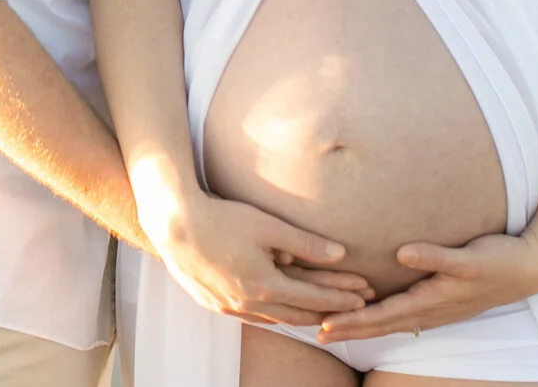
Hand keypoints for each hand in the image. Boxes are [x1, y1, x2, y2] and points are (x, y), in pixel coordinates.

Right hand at [144, 191, 373, 326]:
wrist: (174, 224)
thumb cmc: (222, 218)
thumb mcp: (268, 225)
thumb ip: (306, 242)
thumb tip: (340, 253)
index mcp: (264, 286)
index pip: (313, 298)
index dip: (341, 297)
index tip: (363, 296)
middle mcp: (247, 304)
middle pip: (297, 315)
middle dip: (328, 311)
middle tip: (353, 309)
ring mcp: (229, 307)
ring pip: (274, 319)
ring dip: (301, 316)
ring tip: (323, 314)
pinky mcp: (213, 303)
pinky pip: (252, 316)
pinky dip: (273, 315)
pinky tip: (279, 310)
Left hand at [315, 232, 537, 342]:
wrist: (529, 269)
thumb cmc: (498, 260)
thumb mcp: (468, 257)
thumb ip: (435, 256)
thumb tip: (402, 253)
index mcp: (431, 300)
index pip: (383, 314)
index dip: (353, 320)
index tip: (325, 325)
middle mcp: (431, 310)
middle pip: (382, 323)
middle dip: (350, 328)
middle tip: (316, 333)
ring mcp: (437, 309)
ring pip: (392, 322)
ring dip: (363, 326)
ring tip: (335, 328)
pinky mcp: (442, 302)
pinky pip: (405, 315)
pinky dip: (383, 318)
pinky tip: (372, 316)